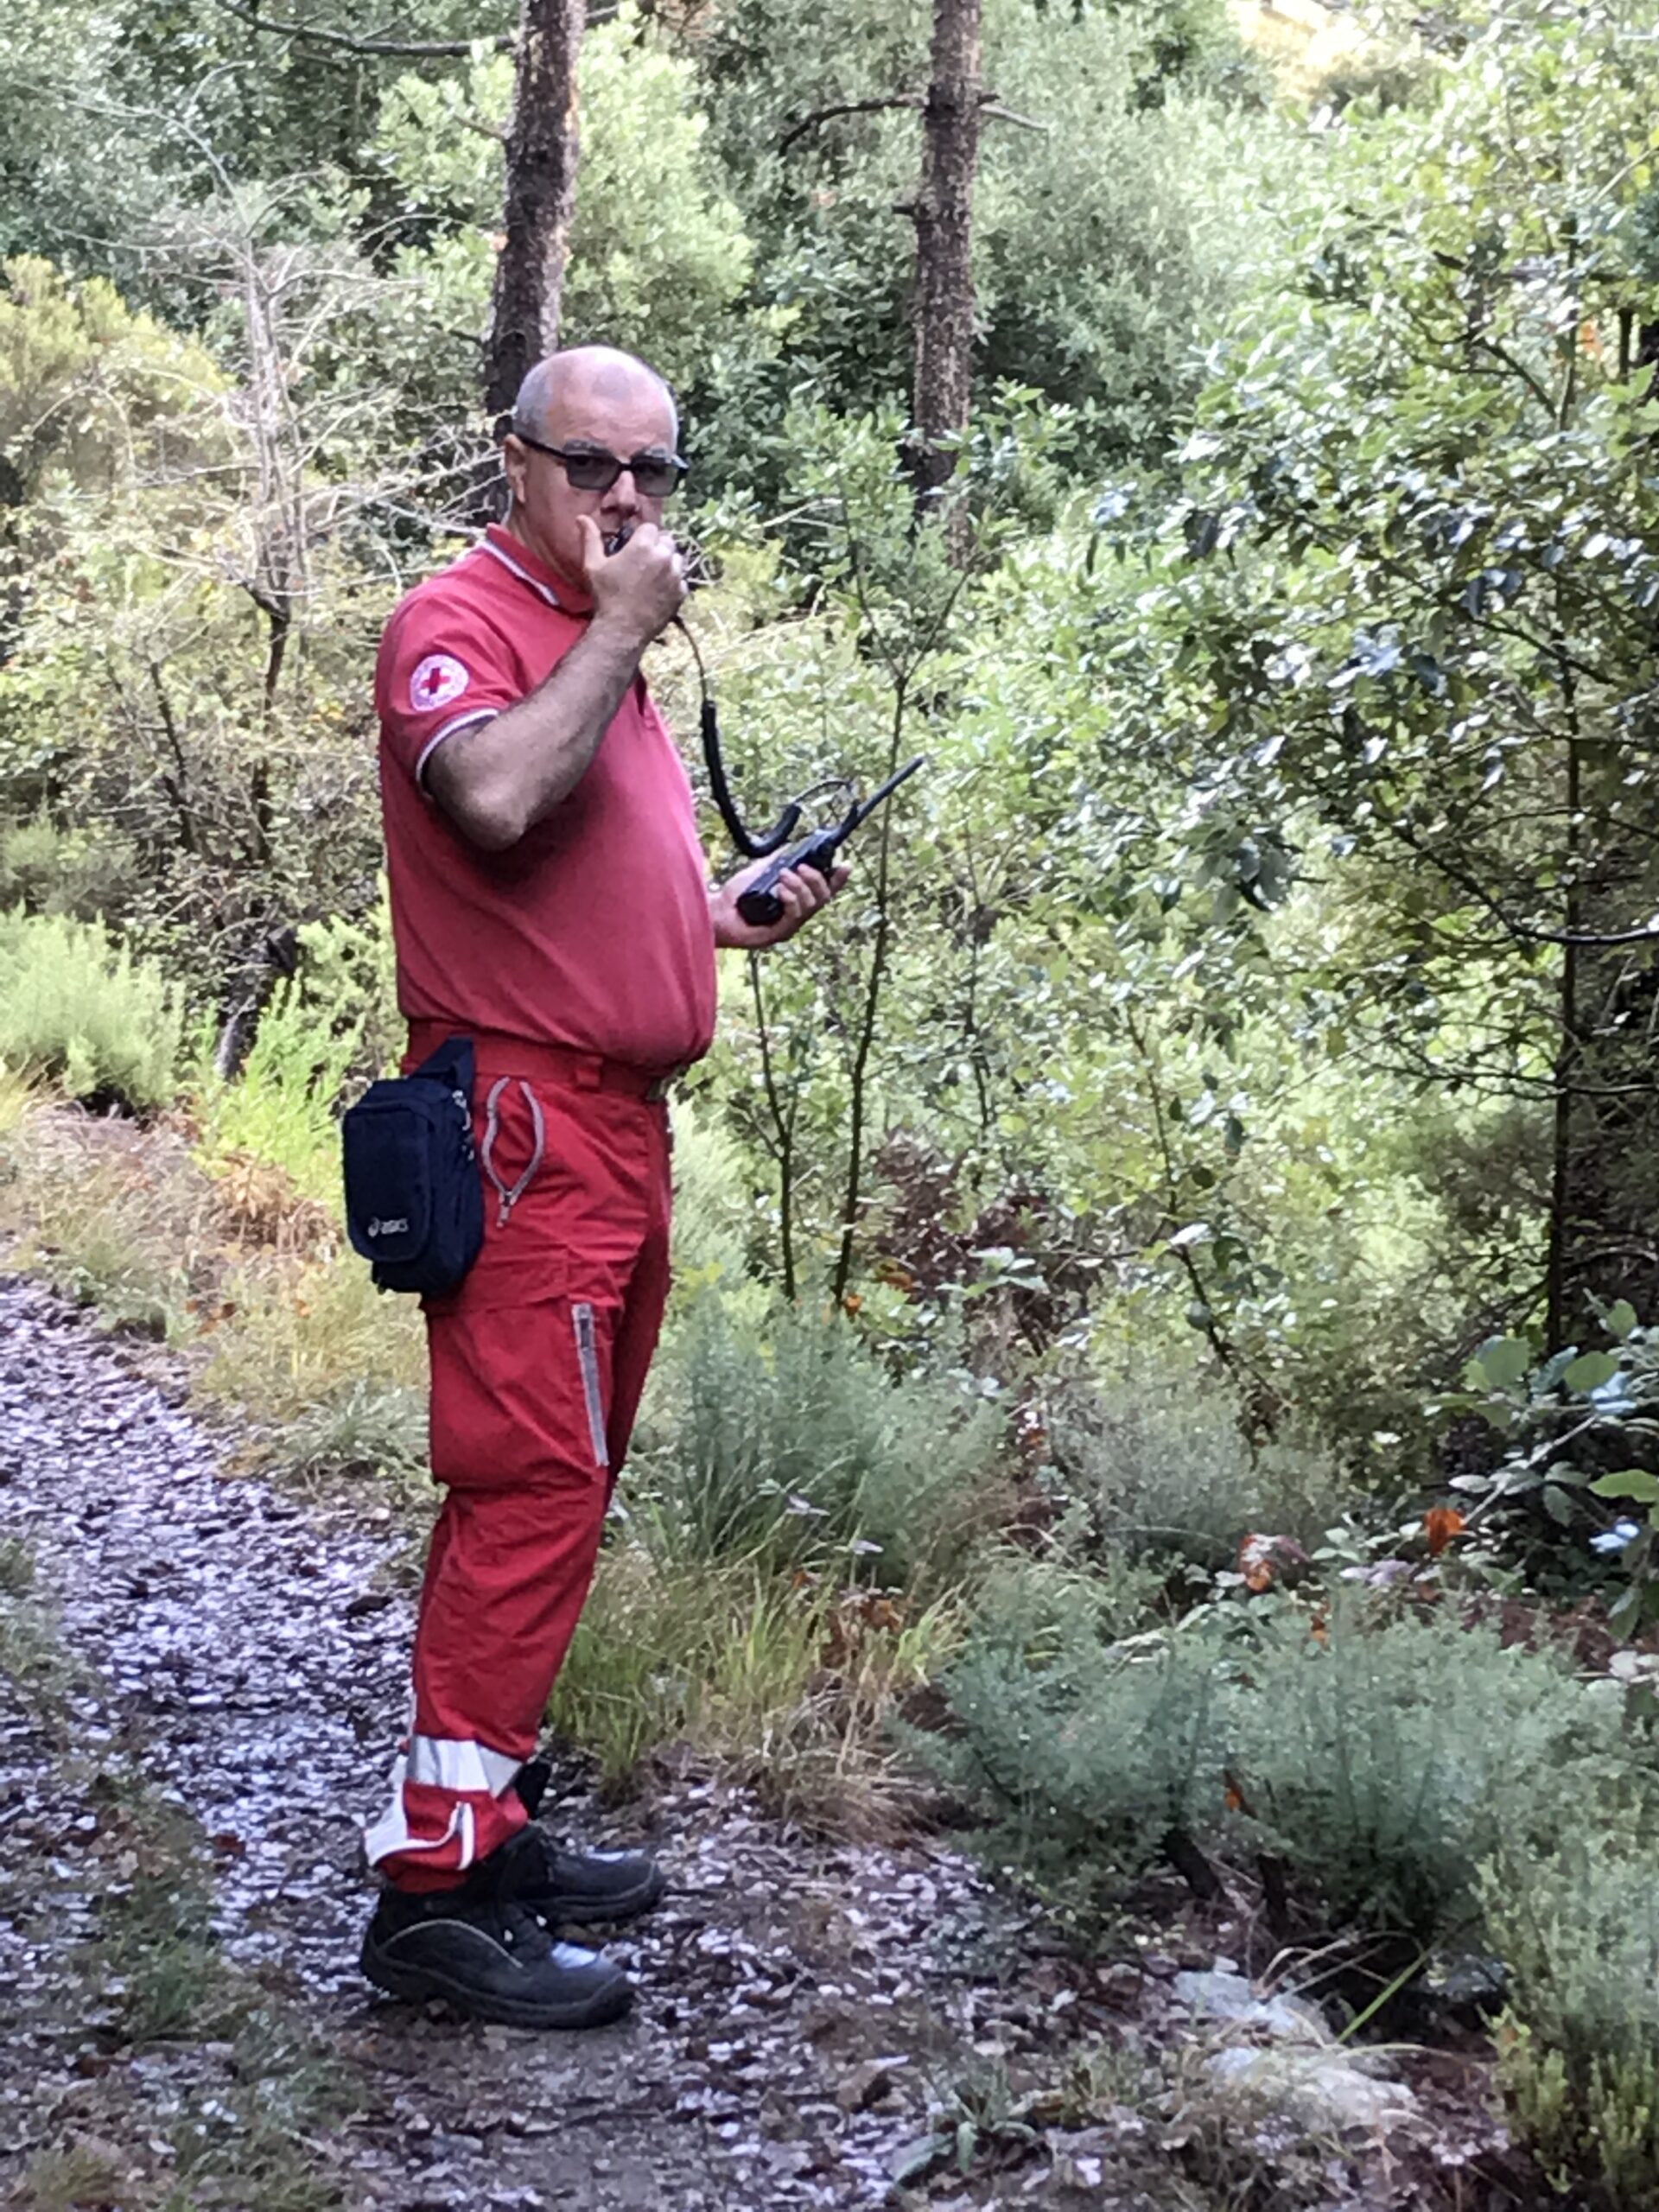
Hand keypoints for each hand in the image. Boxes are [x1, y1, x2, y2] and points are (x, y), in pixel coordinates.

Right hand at [579, 517, 684, 648]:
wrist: (622, 630)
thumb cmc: (606, 596)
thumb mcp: (593, 565)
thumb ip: (590, 538)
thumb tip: (581, 518)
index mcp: (643, 546)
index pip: (650, 527)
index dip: (642, 536)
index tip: (634, 548)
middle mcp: (663, 556)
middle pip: (667, 540)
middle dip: (657, 546)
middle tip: (643, 562)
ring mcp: (675, 575)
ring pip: (677, 558)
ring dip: (667, 562)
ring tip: (652, 576)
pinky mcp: (681, 592)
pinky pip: (681, 579)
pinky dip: (673, 582)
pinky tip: (659, 591)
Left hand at [711, 857, 848, 949]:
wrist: (714, 911)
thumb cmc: (733, 896)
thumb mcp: (758, 871)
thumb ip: (776, 861)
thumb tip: (791, 846)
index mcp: (795, 901)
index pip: (823, 891)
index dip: (837, 880)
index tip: (845, 865)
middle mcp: (795, 915)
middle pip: (823, 898)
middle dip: (816, 879)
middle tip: (799, 867)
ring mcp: (788, 926)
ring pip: (811, 905)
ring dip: (799, 886)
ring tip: (782, 876)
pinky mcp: (778, 934)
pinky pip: (795, 915)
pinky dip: (791, 898)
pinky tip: (779, 889)